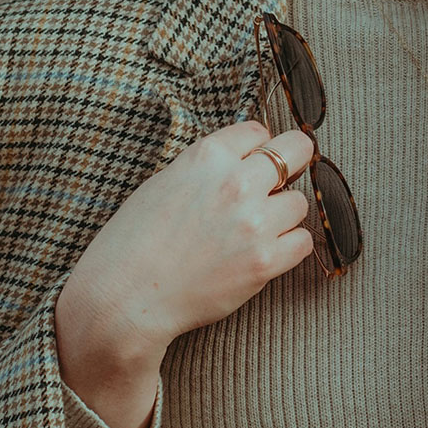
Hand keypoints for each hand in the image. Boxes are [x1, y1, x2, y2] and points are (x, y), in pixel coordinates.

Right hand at [55, 120, 314, 427]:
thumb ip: (207, 168)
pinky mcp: (264, 261)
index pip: (257, 131)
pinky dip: (289, 246)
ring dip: (283, 214)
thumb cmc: (134, 242)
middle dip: (294, 161)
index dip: (258, 146)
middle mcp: (235, 183)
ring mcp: (254, 222)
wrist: (125, 297)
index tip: (255, 160)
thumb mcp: (164, 183)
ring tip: (257, 229)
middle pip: (297, 150)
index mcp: (207, 157)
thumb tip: (242, 162)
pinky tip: (266, 251)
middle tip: (286, 177)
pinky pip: (302, 242)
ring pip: (299, 202)